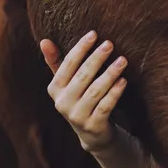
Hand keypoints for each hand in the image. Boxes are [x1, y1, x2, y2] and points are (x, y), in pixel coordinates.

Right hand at [40, 31, 126, 152]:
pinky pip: (105, 106)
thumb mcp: (67, 83)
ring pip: (95, 91)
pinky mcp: (93, 125)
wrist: (92, 134)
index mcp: (55, 88)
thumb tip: (44, 41)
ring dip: (109, 74)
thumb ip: (57, 62)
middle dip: (97, 58)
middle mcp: (62, 103)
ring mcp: (77, 116)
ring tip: (122, 60)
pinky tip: (123, 81)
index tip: (94, 34)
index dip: (80, 48)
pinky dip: (114, 93)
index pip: (67, 64)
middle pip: (82, 76)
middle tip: (110, 44)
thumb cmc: (79, 99)